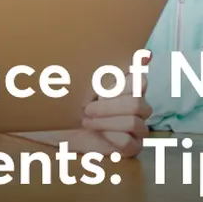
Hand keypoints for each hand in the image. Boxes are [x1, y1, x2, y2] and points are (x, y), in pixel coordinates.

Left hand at [21, 53, 153, 157]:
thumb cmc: (71, 104)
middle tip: (87, 108)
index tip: (103, 87)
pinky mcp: (133, 147)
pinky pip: (129, 142)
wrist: (58, 130)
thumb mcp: (82, 82)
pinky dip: (111, 137)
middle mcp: (138, 105)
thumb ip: (108, 67)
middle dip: (109, 106)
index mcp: (129, 86)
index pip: (140, 79)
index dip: (124, 82)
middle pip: (137, 102)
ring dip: (106, 122)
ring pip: (134, 122)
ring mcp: (138, 127)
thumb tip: (145, 54)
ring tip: (87, 121)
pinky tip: (99, 134)